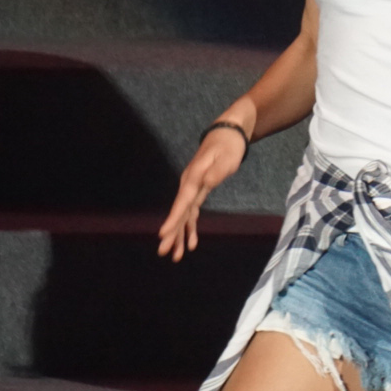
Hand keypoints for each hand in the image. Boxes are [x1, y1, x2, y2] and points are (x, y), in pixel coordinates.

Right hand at [157, 129, 246, 261]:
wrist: (227, 134)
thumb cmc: (227, 145)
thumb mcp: (227, 157)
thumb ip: (217, 171)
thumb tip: (207, 183)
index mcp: (194, 178)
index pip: (182, 202)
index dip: (173, 219)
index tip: (163, 234)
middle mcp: (189, 185)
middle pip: (179, 212)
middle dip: (172, 233)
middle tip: (164, 252)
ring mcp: (192, 189)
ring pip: (184, 216)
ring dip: (179, 235)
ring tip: (176, 256)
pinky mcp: (198, 191)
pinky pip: (191, 212)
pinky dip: (190, 227)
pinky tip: (191, 243)